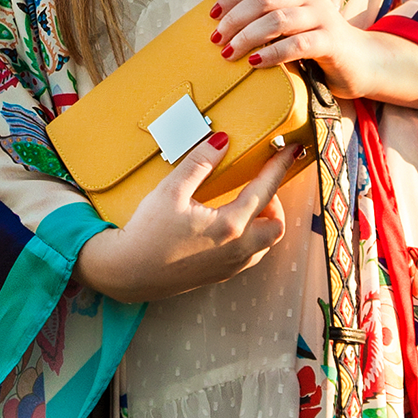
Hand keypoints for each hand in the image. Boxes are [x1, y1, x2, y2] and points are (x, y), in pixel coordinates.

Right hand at [75, 133, 296, 304]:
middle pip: (276, 226)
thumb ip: (200, 163)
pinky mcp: (217, 275)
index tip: (290, 151)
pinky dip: (251, 238)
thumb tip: (222, 141)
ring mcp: (229, 266)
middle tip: (257, 183)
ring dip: (264, 223)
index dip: (279, 167)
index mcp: (229, 226)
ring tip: (245, 204)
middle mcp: (236, 250)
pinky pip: (249, 256)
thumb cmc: (146, 234)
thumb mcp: (170, 191)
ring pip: (265, 245)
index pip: (265, 190)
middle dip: (275, 202)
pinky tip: (230, 226)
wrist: (127, 273)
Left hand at [209, 0, 417, 109]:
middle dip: (234, 19)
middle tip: (217, 40)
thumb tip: (224, 23)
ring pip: (276, 19)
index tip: (211, 17)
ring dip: (247, 37)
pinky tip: (255, 63)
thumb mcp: (292, 25)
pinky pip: (296, 44)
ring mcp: (322, 16)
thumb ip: (268, 17)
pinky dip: (271, 54)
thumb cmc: (318, 46)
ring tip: (229, 53)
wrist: (362, 63)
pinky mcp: (331, 41)